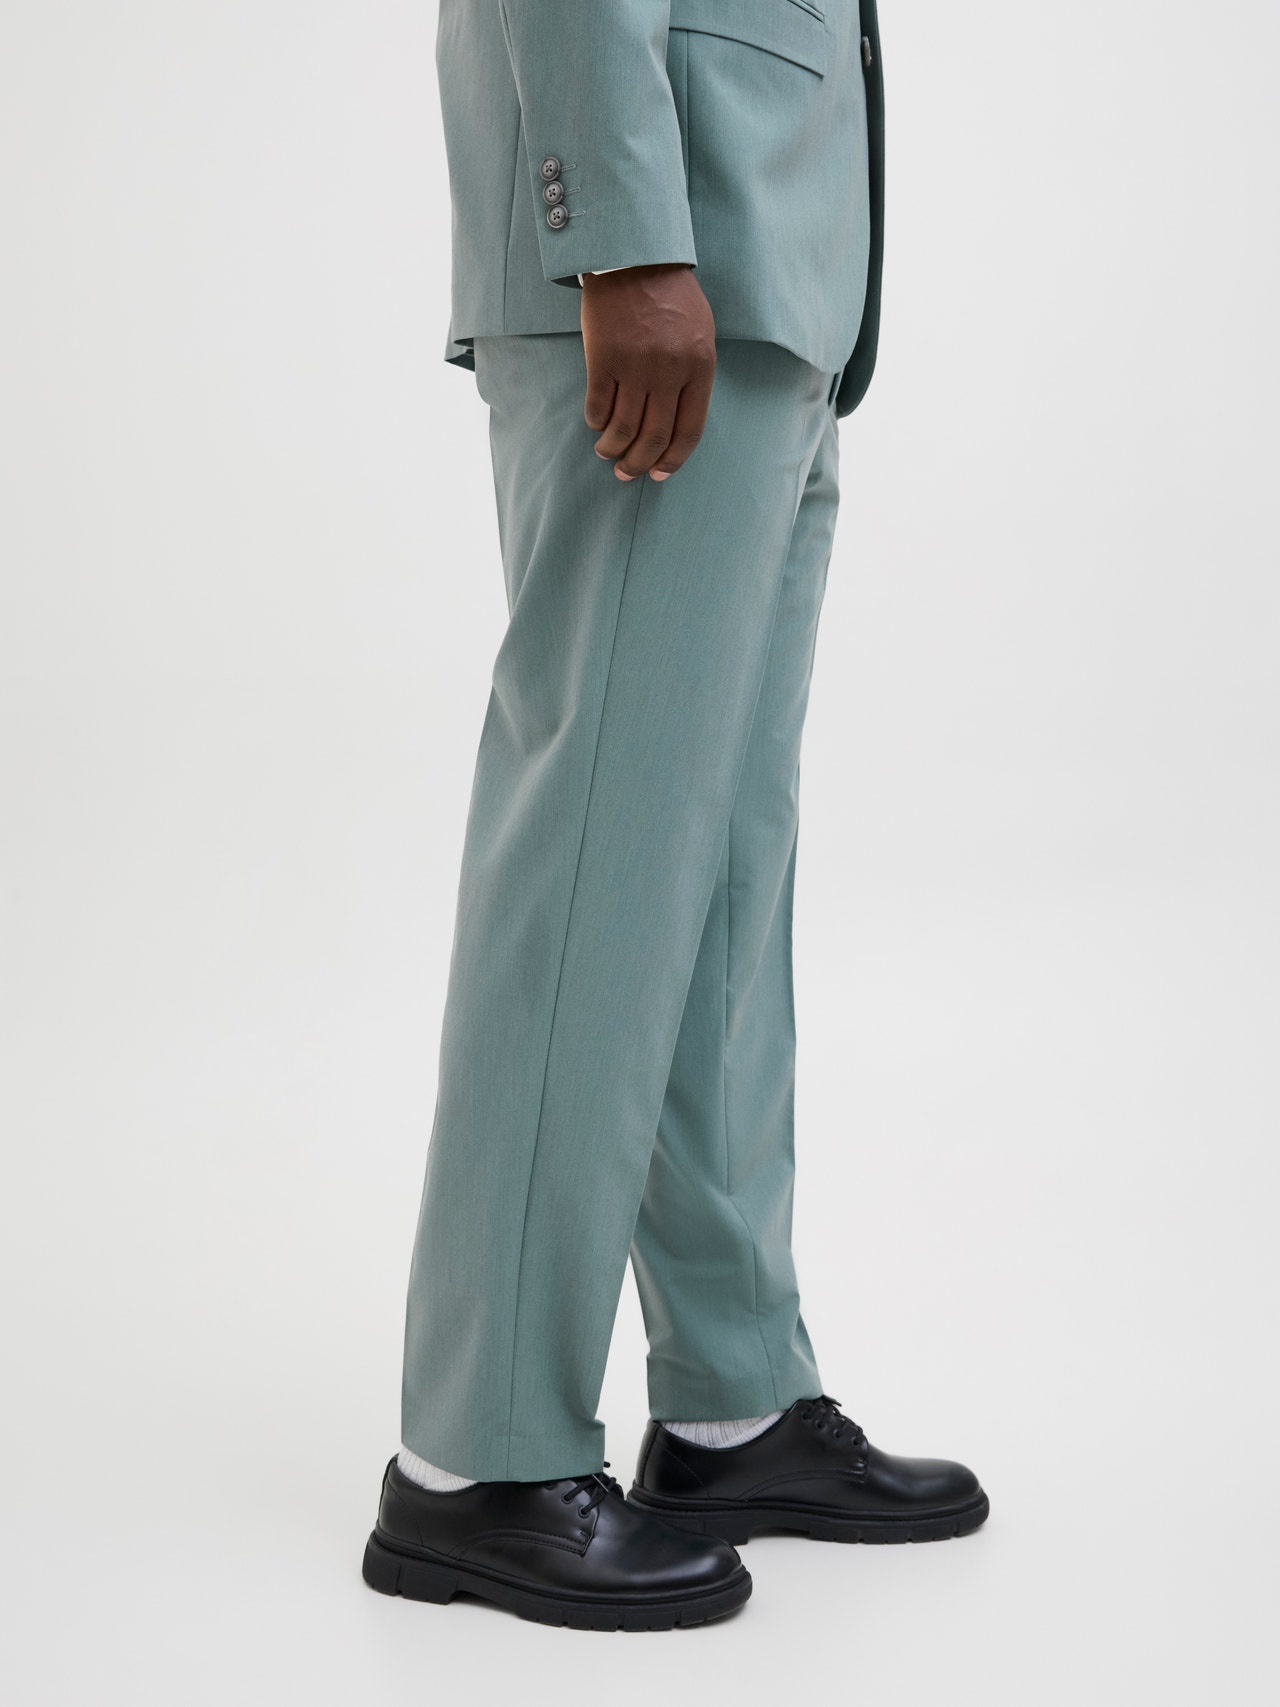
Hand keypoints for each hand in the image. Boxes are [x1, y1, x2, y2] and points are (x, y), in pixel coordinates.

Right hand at [581, 264, 715, 481]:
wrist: (635, 255)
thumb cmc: (670, 294)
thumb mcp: (700, 332)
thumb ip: (694, 375)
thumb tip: (677, 421)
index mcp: (700, 367)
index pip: (689, 431)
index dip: (673, 460)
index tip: (658, 474)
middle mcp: (669, 372)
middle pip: (654, 437)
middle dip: (638, 464)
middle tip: (626, 473)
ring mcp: (636, 366)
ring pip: (623, 428)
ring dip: (612, 449)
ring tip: (606, 453)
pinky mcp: (603, 358)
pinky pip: (598, 406)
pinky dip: (596, 422)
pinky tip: (596, 424)